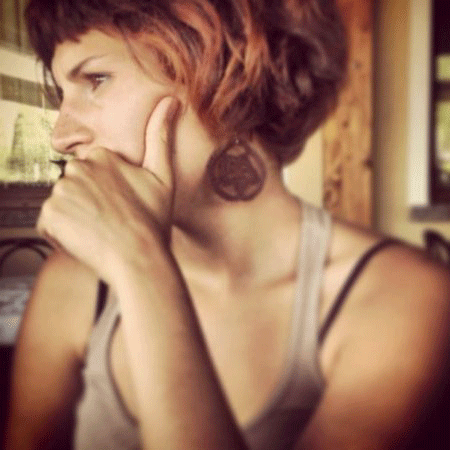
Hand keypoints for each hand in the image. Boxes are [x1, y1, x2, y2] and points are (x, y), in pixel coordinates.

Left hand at [37, 96, 180, 283]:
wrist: (140, 258)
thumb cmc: (154, 221)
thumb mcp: (163, 177)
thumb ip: (160, 137)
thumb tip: (171, 101)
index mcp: (102, 156)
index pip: (93, 172)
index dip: (106, 193)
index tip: (120, 207)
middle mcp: (78, 168)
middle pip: (76, 186)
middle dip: (88, 201)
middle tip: (111, 221)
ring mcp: (62, 191)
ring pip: (64, 204)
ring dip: (76, 217)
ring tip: (100, 231)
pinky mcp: (50, 214)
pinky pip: (50, 222)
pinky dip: (63, 233)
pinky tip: (86, 240)